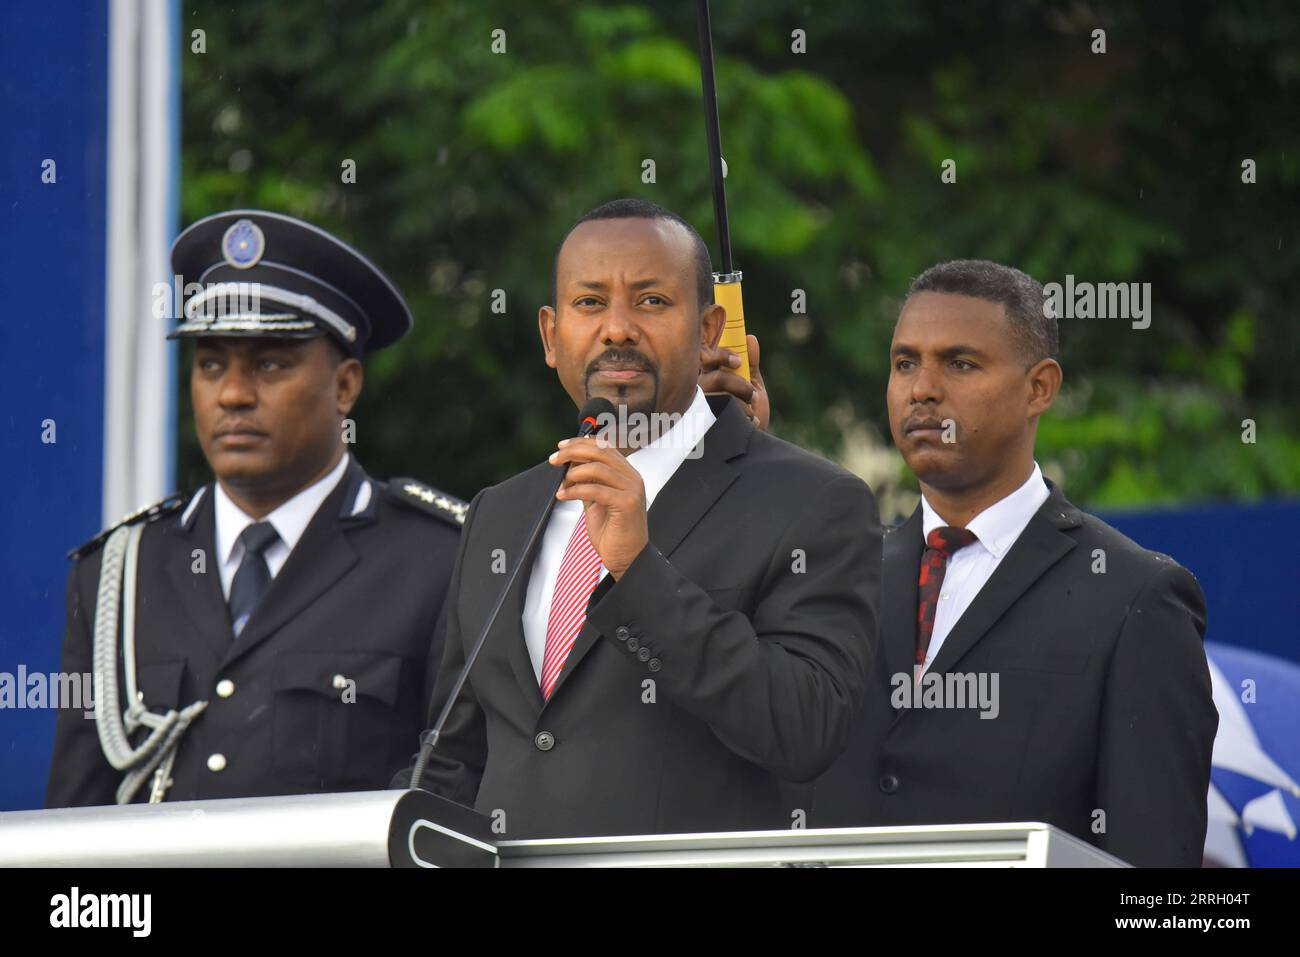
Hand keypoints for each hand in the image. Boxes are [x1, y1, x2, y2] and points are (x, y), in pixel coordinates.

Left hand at [549, 436, 648, 579]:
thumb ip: (588, 482)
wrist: (627, 559)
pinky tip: (563, 496)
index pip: (604, 447)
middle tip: (554, 459)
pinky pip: (596, 490)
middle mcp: (633, 478)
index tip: (561, 446)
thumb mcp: (596, 502)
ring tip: (562, 483)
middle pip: (601, 452)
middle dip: (573, 452)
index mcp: (627, 474)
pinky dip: (575, 490)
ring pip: (598, 468)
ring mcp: (632, 490)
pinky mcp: (627, 504)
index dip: (581, 443)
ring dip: (573, 473)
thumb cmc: (613, 533)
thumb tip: (570, 466)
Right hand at [698, 333, 769, 429]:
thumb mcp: (752, 386)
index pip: (706, 357)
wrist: (748, 448)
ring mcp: (698, 408)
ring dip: (740, 401)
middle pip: (714, 377)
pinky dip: (742, 416)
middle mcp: (697, 391)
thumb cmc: (746, 415)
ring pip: (719, 396)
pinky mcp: (701, 424)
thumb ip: (751, 364)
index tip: (738, 362)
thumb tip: (750, 338)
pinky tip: (750, 423)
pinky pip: (721, 412)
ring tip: (752, 412)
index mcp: (707, 376)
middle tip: (751, 392)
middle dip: (737, 384)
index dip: (721, 356)